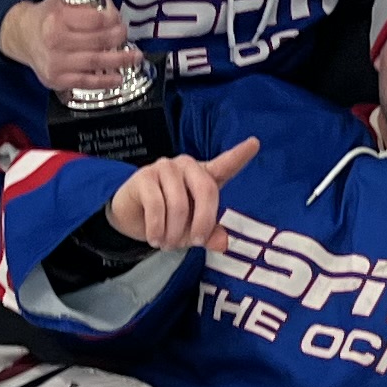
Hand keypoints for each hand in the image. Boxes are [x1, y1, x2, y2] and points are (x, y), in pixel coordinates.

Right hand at [0, 0, 141, 92]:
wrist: (22, 37)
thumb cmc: (48, 17)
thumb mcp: (63, 1)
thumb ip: (86, 2)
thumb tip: (112, 9)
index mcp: (59, 18)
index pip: (95, 20)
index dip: (113, 19)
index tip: (119, 19)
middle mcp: (56, 41)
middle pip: (98, 41)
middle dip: (118, 38)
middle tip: (126, 36)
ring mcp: (56, 62)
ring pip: (95, 62)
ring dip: (119, 61)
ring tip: (134, 58)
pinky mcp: (56, 79)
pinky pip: (85, 82)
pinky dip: (104, 82)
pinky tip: (118, 78)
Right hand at [104, 131, 258, 252]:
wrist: (131, 217)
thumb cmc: (168, 219)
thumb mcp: (191, 231)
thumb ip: (209, 234)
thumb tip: (222, 242)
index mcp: (203, 176)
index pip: (225, 164)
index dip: (240, 154)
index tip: (255, 143)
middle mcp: (187, 166)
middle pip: (206, 190)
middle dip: (203, 221)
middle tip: (195, 242)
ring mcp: (164, 168)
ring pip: (179, 203)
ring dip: (174, 231)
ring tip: (168, 243)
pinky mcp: (143, 177)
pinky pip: (156, 206)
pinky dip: (157, 228)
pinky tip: (155, 239)